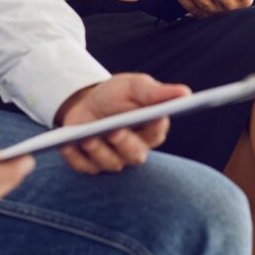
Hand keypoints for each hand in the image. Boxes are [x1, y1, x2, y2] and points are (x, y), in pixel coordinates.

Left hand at [55, 75, 190, 174]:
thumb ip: (157, 92)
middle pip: (134, 154)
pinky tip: (67, 145)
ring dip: (98, 151)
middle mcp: (135, 150)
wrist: (87, 102)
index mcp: (151, 130)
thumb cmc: (117, 94)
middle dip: (124, 143)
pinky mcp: (90, 165)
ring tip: (86, 137)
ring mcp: (113, 160)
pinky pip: (83, 166)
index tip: (154, 116)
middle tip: (113, 130)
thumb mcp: (135, 87)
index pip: (157, 132)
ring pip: (110, 163)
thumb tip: (186, 93)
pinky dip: (75, 157)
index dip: (154, 126)